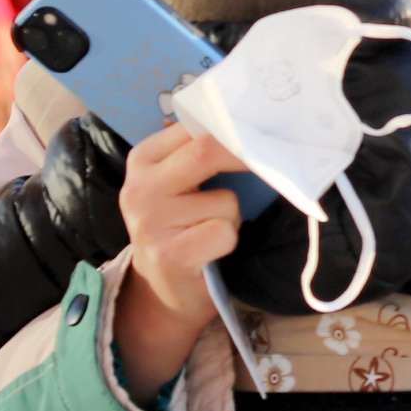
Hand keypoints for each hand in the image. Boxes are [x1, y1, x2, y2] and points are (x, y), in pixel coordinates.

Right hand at [112, 124, 246, 398]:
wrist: (163, 288)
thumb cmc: (181, 226)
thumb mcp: (178, 182)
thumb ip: (198, 151)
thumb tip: (250, 122)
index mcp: (142, 159)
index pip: (193, 126)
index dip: (233, 125)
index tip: (262, 127)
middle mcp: (139, 187)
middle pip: (206, 151)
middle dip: (246, 155)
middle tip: (270, 159)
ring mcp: (151, 223)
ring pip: (225, 200)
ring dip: (232, 216)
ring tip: (210, 229)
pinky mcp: (170, 255)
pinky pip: (224, 232)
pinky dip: (228, 241)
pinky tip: (210, 250)